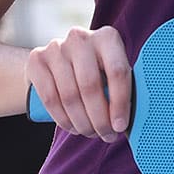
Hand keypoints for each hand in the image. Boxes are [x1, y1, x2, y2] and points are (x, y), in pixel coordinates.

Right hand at [25, 26, 132, 140]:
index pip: (117, 71)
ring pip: (70, 95)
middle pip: (90, 86)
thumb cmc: (96, 73)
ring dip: (81, 122)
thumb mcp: (112, 74)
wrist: (57, 62)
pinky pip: (50, 98)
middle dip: (99, 118)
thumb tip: (136, 122)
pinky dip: (62, 119)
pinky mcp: (37, 59)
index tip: (120, 126)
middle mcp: (80, 38)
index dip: (120, 103)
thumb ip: (124, 91)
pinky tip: (72, 127)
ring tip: (89, 132)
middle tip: (105, 135)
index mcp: (107, 38)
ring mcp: (56, 47)